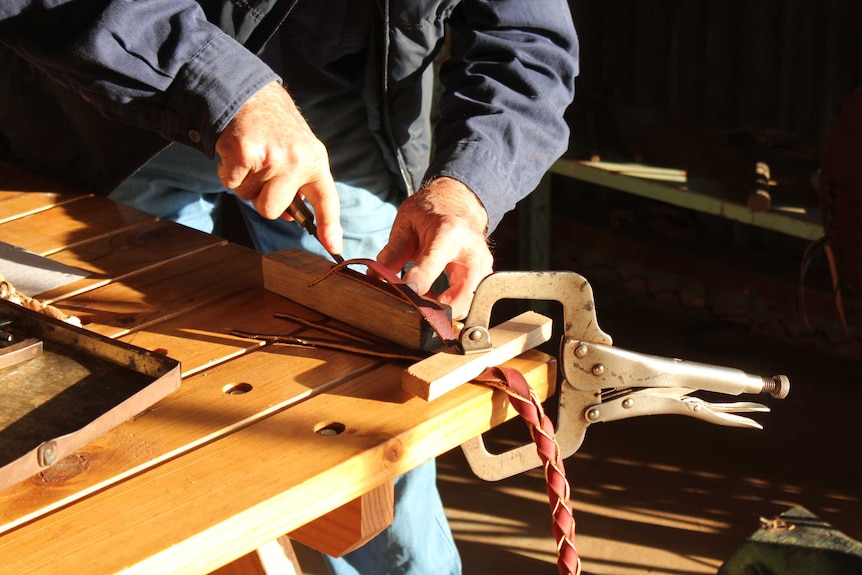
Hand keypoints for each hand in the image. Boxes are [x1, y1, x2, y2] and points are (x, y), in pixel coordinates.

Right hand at [215, 81, 342, 254]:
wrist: (247, 92)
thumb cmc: (273, 129)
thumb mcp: (298, 151)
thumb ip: (299, 184)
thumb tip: (293, 218)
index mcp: (315, 160)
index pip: (327, 199)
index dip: (330, 225)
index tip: (333, 247)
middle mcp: (297, 160)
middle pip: (272, 210)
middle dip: (261, 197)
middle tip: (261, 172)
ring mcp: (272, 156)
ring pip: (249, 197)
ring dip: (244, 182)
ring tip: (251, 156)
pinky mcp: (245, 152)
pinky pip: (231, 183)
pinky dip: (228, 171)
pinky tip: (236, 151)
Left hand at [376, 177, 492, 319]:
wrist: (460, 202)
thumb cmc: (431, 211)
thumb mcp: (407, 223)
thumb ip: (393, 251)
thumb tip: (376, 276)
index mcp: (449, 232)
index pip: (434, 262)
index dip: (420, 281)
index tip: (407, 294)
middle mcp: (472, 251)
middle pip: (460, 295)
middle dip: (436, 309)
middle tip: (413, 305)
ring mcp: (482, 266)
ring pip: (467, 304)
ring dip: (442, 309)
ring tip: (423, 296)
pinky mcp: (484, 277)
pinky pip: (469, 301)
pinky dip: (451, 305)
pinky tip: (435, 296)